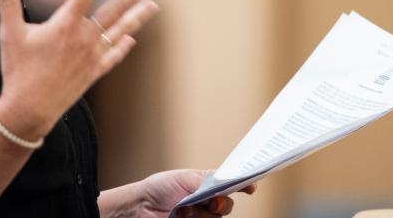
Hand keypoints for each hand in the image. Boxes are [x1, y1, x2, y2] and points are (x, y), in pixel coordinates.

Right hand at [0, 0, 159, 138]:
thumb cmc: (17, 71)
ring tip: (153, 4)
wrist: (29, 111)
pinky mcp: (93, 73)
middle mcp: (84, 38)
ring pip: (120, 30)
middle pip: (116, 7)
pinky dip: (122, 46)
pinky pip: (113, 56)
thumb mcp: (9, 34)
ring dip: (138, 16)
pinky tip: (131, 38)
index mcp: (65, 24)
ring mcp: (92, 56)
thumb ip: (7, 3)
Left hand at [139, 169, 255, 217]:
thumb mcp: (184, 178)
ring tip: (182, 210)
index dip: (243, 185)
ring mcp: (201, 217)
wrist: (142, 206)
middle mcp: (207, 202)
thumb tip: (222, 187)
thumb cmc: (160, 188)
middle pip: (227, 206)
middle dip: (221, 204)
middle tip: (212, 203)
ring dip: (200, 214)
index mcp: (207, 184)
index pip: (230, 184)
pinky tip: (180, 217)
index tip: (251, 188)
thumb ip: (205, 180)